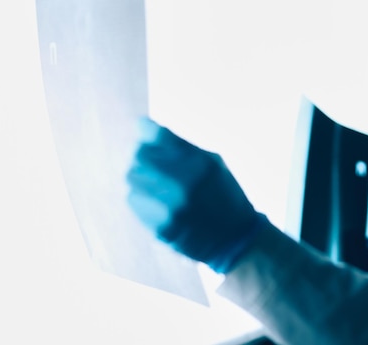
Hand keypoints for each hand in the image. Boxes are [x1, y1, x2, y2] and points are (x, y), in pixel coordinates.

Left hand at [126, 117, 265, 272]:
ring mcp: (170, 207)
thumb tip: (148, 130)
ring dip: (141, 176)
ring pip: (133, 178)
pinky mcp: (160, 226)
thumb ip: (184, 148)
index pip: (157, 135)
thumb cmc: (225, 194)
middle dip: (144, 155)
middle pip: (140, 155)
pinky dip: (141, 197)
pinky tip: (157, 201)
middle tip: (152, 162)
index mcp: (199, 163)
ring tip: (156, 183)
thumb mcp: (214, 163)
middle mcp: (183, 183)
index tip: (146, 131)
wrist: (235, 237)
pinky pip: (134, 200)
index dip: (147, 130)